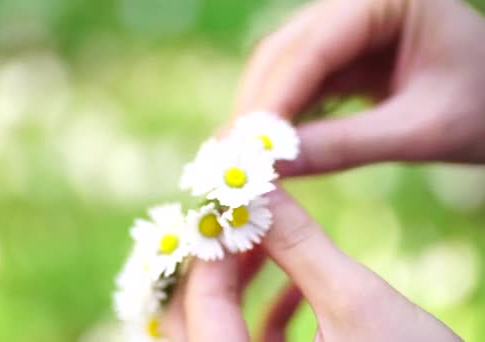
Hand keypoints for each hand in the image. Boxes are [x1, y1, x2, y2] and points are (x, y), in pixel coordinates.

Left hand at [160, 187, 460, 340]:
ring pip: (221, 328)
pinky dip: (268, 311)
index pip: (199, 304)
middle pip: (196, 317)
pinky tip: (298, 284)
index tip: (229, 202)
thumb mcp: (356, 305)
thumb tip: (262, 187)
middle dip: (219, 263)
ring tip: (267, 238)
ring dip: (241, 283)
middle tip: (241, 217)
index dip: (211, 248)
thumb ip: (301, 244)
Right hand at [235, 0, 484, 176]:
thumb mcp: (422, 130)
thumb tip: (274, 170)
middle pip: (284, 55)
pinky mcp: (340, 59)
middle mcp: (355, 7)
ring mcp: (344, 32)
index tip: (246, 148)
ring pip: (282, 72)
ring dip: (261, 117)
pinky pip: (298, 89)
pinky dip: (281, 122)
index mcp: (385, 0)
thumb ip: (348, 146)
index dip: (274, 99)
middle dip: (256, 109)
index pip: (314, 48)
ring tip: (240, 162)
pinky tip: (267, 152)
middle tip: (230, 159)